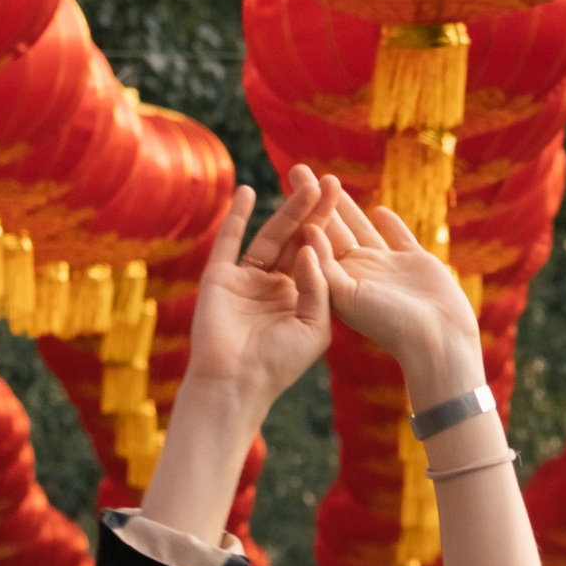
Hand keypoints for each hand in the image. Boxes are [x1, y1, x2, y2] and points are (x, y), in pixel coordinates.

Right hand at [185, 169, 331, 409]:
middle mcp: (275, 284)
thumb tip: (313, 248)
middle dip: (314, 211)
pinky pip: (229, 240)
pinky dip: (235, 216)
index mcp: (300, 297)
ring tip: (304, 182)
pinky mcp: (221, 276)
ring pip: (270, 236)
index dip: (330, 228)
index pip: (318, 256)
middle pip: (298, 239)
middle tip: (332, 181)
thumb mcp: (315, 327)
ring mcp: (247, 278)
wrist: (235, 383)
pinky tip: (247, 191)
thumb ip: (319, 288)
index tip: (345, 201)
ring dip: (287, 210)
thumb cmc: (279, 364)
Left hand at [309, 189, 483, 403]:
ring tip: (331, 179)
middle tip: (298, 170)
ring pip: (362, 229)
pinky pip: (398, 238)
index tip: (287, 184)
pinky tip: (379, 209)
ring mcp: (388, 269)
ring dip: (347, 206)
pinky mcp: (416, 264)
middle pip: (333, 230)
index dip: (301, 212)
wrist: (438, 337)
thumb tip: (307, 232)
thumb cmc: (390, 323)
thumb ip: (326, 265)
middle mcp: (360, 274)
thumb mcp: (347, 297)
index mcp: (339, 283)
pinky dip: (390, 224)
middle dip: (316, 201)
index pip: (314, 241)